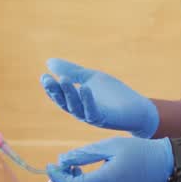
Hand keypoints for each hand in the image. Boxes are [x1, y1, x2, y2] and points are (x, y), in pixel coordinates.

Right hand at [41, 59, 158, 137]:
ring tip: (63, 79)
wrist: (137, 107)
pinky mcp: (104, 119)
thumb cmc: (113, 94)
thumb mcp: (90, 77)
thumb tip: (48, 61)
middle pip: (64, 102)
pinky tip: (85, 87)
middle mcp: (80, 111)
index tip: (43, 75)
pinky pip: (92, 111)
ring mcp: (91, 116)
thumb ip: (72, 71)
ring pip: (75, 107)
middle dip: (55, 90)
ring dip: (69, 94)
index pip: (59, 95)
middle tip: (47, 78)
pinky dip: (88, 100)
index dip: (50, 87)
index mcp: (75, 102)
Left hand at [45, 136, 173, 181]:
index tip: (50, 165)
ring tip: (77, 168)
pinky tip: (88, 175)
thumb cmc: (138, 151)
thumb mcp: (109, 146)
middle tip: (64, 165)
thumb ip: (84, 154)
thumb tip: (62, 160)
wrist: (162, 165)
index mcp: (104, 181)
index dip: (56, 177)